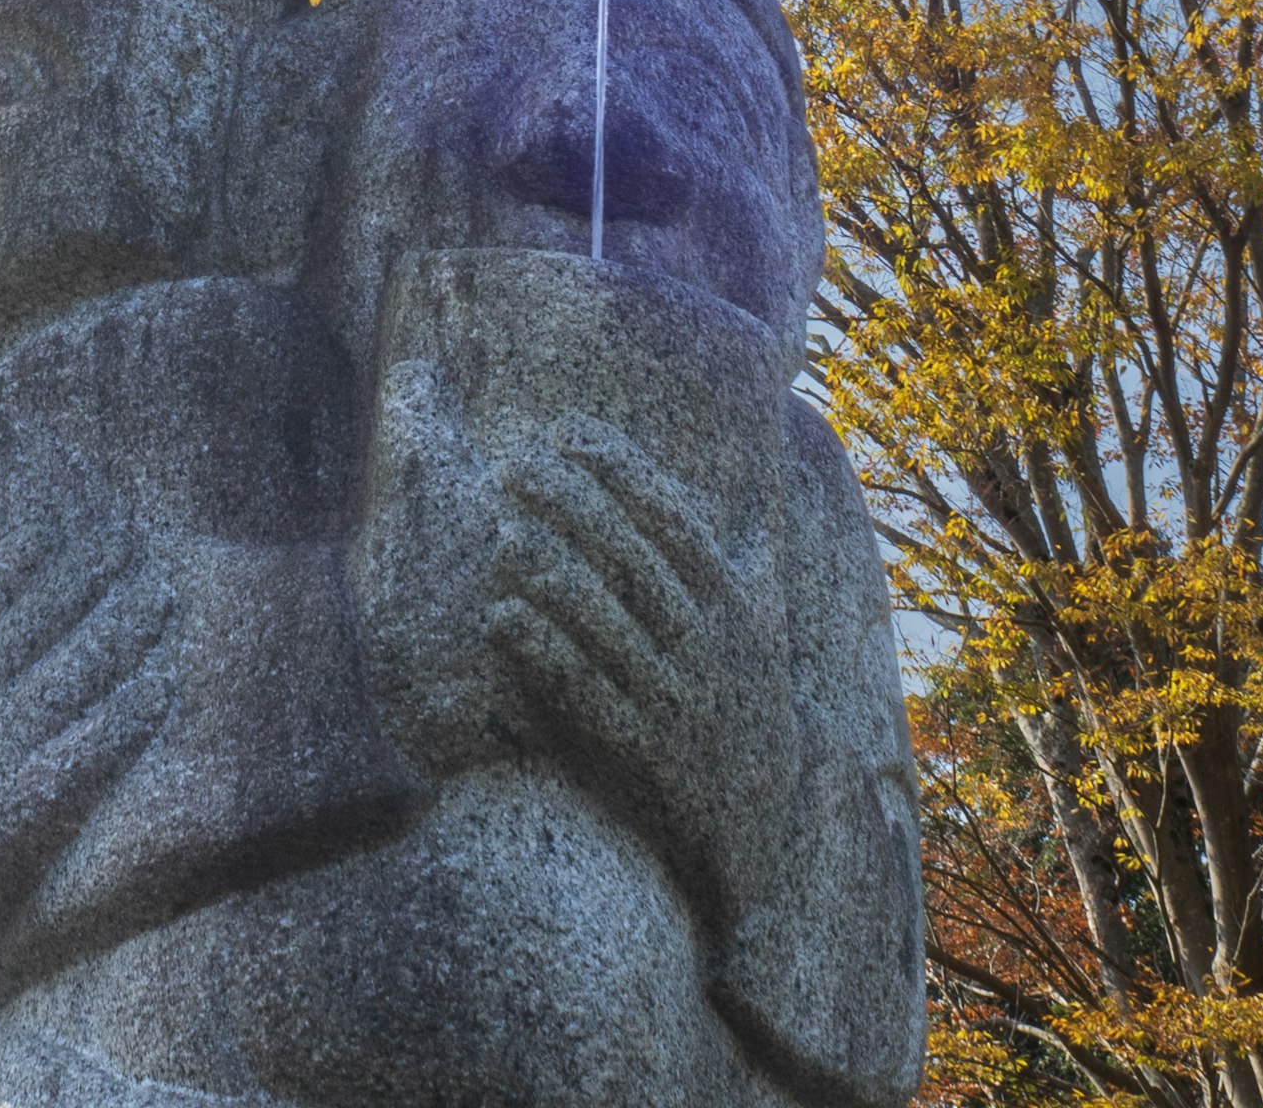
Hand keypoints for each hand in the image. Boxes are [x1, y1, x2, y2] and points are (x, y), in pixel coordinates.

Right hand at [0, 507, 174, 1060]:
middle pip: (36, 626)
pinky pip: (92, 743)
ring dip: (120, 629)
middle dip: (85, 580)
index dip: (19, 562)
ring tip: (159, 594)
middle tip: (131, 542)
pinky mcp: (30, 806)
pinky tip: (162, 682)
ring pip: (70, 673)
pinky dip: (129, 709)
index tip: (56, 527)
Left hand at [482, 416, 790, 919]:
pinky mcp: (643, 753)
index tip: (567, 430)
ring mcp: (678, 700)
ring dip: (550, 569)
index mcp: (736, 609)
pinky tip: (499, 616)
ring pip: (608, 621)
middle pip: (634, 558)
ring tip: (500, 530)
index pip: (675, 520)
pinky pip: (586, 693)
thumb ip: (752, 560)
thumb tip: (760, 488)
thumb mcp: (763, 631)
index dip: (621, 468)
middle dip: (571, 502)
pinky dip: (542, 651)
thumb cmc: (748, 708)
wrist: (763, 832)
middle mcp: (711, 648)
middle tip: (513, 465)